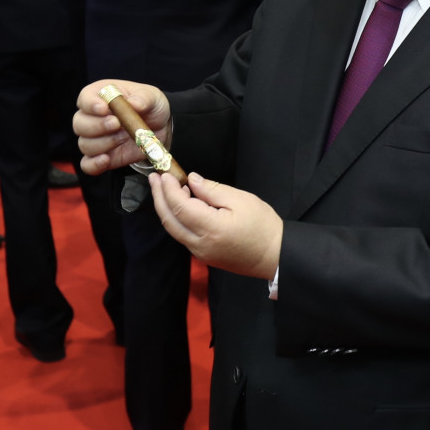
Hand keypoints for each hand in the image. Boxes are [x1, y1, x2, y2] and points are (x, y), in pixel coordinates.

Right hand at [74, 81, 171, 175]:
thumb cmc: (150, 107)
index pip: (85, 97)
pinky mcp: (101, 156)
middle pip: (79, 123)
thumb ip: (144, 98)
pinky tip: (106, 160)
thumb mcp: (153, 97)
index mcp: (101, 96)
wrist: (160, 129)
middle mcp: (93, 117)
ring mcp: (95, 138)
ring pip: (84, 144)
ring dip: (104, 143)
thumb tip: (134, 103)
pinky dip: (94, 164)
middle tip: (117, 124)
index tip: (104, 108)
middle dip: (97, 125)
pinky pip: (87, 164)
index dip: (90, 103)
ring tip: (123, 137)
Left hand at [150, 172, 281, 279]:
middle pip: (169, 219)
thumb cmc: (263, 227)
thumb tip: (192, 181)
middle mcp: (200, 244)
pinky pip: (183, 235)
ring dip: (166, 208)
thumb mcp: (241, 200)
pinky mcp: (203, 256)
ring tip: (164, 189)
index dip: (169, 189)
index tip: (165, 174)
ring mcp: (200, 253)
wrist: (275, 255)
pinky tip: (181, 205)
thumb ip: (212, 190)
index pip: (180, 206)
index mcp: (211, 228)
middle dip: (159, 197)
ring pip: (174, 229)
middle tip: (154, 178)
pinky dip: (177, 218)